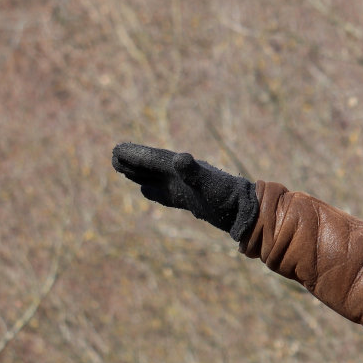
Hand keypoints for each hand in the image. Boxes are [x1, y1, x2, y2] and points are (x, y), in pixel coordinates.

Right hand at [111, 142, 259, 242]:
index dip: (136, 155)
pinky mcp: (191, 200)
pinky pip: (166, 193)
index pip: (154, 159)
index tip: (117, 151)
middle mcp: (183, 175)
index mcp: (184, 169)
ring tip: (122, 169)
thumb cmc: (228, 198)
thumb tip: (179, 157)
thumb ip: (193, 172)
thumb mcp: (209, 184)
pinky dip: (153, 191)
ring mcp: (186, 188)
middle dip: (133, 162)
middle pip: (152, 166)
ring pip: (157, 178)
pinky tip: (146, 190)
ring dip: (140, 173)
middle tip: (114, 156)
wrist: (248, 212)